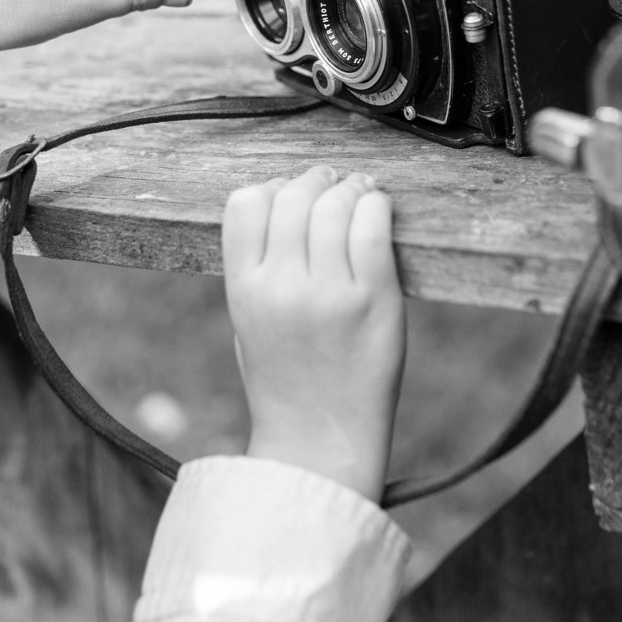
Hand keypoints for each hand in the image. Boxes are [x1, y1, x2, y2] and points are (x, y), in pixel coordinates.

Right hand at [223, 167, 406, 500]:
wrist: (320, 441)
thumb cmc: (285, 380)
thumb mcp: (247, 323)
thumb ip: (257, 266)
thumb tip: (283, 202)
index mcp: (244, 290)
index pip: (245, 203)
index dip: (270, 188)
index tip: (289, 193)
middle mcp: (282, 286)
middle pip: (293, 196)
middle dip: (314, 179)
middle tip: (331, 183)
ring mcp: (329, 292)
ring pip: (334, 204)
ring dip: (348, 187)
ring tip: (358, 192)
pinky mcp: (374, 299)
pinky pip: (373, 227)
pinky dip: (376, 206)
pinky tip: (378, 209)